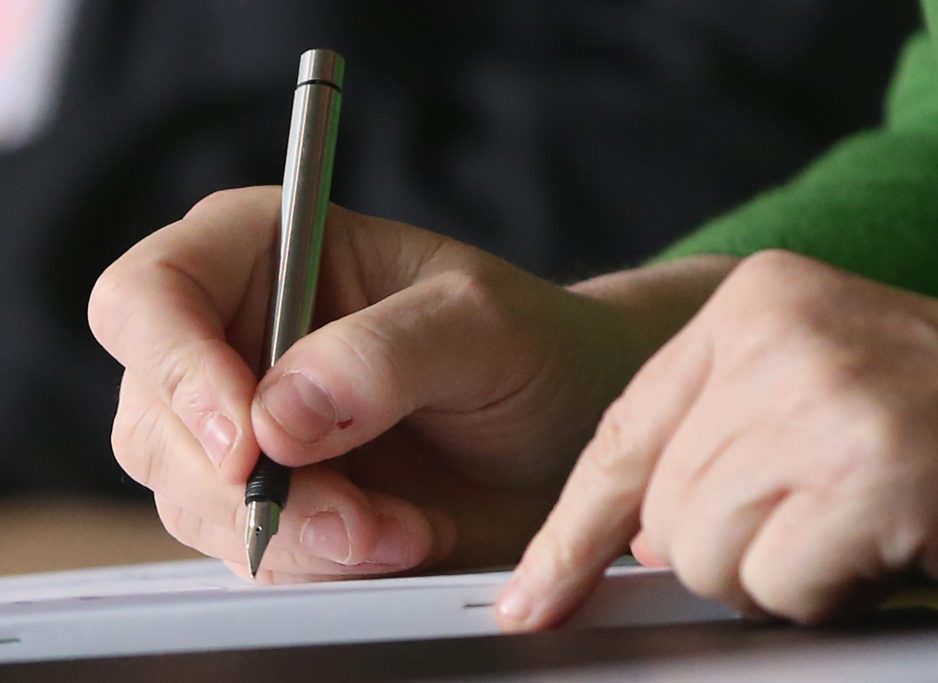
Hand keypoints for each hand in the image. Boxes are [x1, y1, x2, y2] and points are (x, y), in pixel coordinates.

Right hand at [89, 187, 731, 581]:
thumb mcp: (482, 325)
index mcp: (265, 249)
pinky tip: (397, 539)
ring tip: (404, 527)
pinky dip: (316, 562)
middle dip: (251, 484)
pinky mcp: (273, 498)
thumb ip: (386, 353)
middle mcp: (237, 335)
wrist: (568, 428)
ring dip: (296, 534)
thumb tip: (276, 418)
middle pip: (156, 415)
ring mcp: (247, 425)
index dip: (178, 369)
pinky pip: (248, 549)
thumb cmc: (532, 346)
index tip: (249, 442)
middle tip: (358, 514)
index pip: (150, 294)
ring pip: (193, 498)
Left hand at [498, 250, 937, 628]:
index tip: (533, 596)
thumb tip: (634, 533)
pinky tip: (897, 545)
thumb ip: (721, 442)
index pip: (625, 430)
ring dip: (783, 572)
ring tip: (868, 526)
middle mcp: (780, 330)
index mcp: (758, 300)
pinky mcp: (870, 469)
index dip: (572, 527)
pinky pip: (776, 584)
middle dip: (734, 548)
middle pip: (662, 508)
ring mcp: (824, 393)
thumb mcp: (824, 396)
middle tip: (830, 518)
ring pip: (705, 553)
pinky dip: (832, 593)